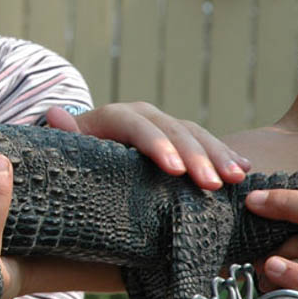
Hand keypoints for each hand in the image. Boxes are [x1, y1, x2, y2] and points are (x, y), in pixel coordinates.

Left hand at [45, 102, 249, 188]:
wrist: (85, 150)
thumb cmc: (75, 157)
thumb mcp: (69, 149)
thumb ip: (67, 137)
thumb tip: (53, 114)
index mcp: (114, 117)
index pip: (137, 126)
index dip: (157, 146)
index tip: (174, 170)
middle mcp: (142, 115)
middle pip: (172, 130)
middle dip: (195, 157)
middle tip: (213, 184)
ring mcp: (163, 124)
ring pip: (194, 134)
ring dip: (217, 155)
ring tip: (235, 178)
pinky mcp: (179, 138)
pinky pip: (206, 142)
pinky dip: (224, 154)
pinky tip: (244, 168)